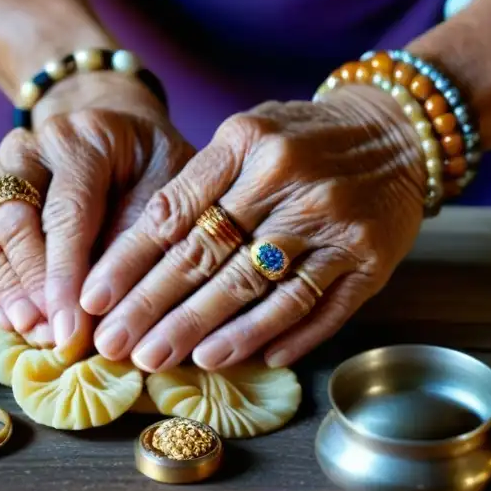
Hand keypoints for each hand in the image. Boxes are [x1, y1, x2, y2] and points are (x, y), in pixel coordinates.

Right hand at [0, 73, 193, 352]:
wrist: (119, 134)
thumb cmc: (150, 163)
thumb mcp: (168, 182)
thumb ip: (137, 234)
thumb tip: (103, 302)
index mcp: (78, 140)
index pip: (65, 213)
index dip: (64, 276)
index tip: (71, 329)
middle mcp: (26, 150)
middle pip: (11, 221)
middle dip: (29, 287)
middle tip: (49, 335)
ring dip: (1, 289)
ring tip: (28, 331)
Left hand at [81, 85, 427, 371]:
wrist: (395, 131)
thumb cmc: (303, 137)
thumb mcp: (247, 132)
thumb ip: (200, 182)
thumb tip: (138, 256)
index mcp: (247, 144)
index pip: (175, 212)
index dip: (130, 261)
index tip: (94, 299)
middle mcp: (288, 182)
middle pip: (208, 257)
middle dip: (154, 307)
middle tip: (116, 346)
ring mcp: (332, 224)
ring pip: (258, 289)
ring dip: (208, 330)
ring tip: (165, 358)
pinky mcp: (369, 259)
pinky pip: (317, 308)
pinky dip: (280, 336)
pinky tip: (246, 359)